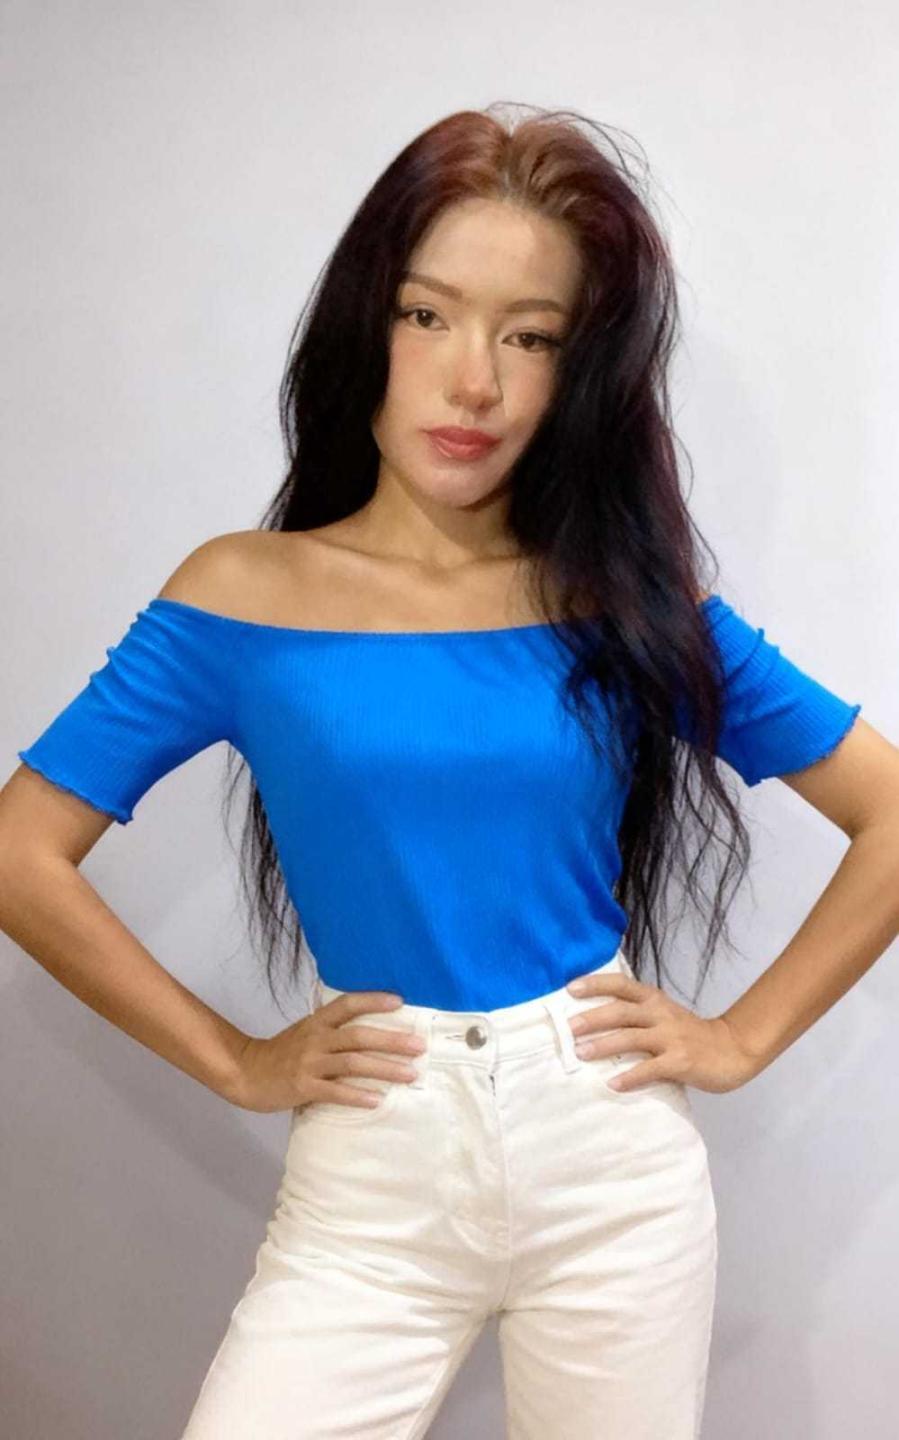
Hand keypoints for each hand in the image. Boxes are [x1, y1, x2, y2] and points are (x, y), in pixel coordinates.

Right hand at [230, 991, 425, 1113]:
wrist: (246, 1073)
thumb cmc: (282, 1053)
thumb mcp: (306, 1032)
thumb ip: (332, 1029)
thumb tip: (371, 1029)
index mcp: (317, 1022)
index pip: (348, 1004)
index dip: (373, 1001)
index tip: (400, 1002)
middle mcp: (315, 1038)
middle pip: (359, 1036)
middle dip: (392, 1041)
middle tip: (419, 1046)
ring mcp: (309, 1063)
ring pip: (353, 1063)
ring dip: (384, 1069)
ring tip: (410, 1074)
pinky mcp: (303, 1087)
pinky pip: (335, 1091)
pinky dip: (358, 1095)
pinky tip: (377, 1100)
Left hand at [566, 970, 758, 1094]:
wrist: (733, 1049)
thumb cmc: (691, 1034)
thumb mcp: (665, 1014)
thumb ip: (638, 1014)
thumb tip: (595, 1021)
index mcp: (655, 1000)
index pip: (622, 985)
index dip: (596, 984)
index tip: (570, 989)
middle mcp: (661, 1014)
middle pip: (622, 1011)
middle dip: (593, 1018)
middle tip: (569, 1028)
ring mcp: (671, 1038)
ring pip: (632, 1038)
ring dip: (604, 1045)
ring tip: (582, 1053)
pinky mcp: (681, 1062)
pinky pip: (651, 1069)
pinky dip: (630, 1076)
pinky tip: (613, 1084)